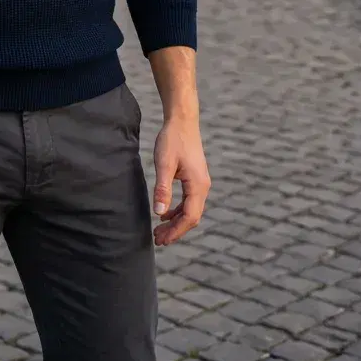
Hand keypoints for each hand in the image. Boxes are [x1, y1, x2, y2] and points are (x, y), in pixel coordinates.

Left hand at [152, 116, 210, 246]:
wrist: (182, 120)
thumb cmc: (172, 139)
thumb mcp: (164, 164)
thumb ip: (163, 188)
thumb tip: (159, 212)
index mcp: (198, 186)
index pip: (189, 217)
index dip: (175, 231)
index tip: (161, 240)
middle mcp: (203, 187)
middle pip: (191, 217)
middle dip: (175, 230)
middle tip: (157, 239)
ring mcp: (200, 183)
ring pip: (190, 210)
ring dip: (175, 221)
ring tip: (159, 230)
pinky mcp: (195, 178)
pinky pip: (188, 201)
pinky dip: (177, 210)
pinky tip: (164, 213)